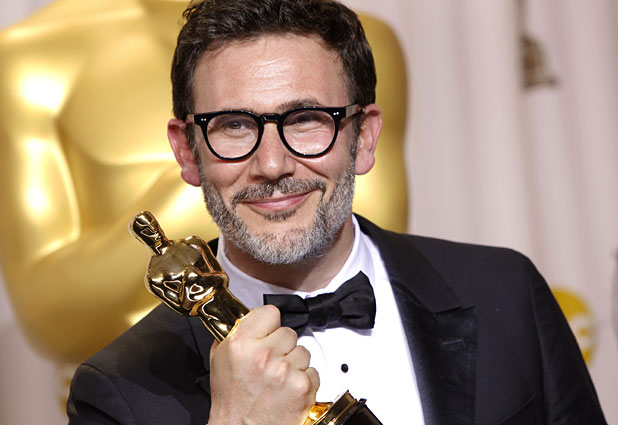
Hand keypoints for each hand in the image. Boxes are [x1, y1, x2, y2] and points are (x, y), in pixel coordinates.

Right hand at [207, 305, 319, 424]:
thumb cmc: (231, 401)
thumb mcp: (220, 360)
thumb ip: (235, 334)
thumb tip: (248, 317)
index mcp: (241, 344)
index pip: (270, 313)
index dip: (269, 324)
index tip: (267, 331)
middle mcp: (264, 355)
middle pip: (288, 332)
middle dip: (281, 346)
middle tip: (269, 363)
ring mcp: (285, 371)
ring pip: (303, 351)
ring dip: (294, 363)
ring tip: (278, 378)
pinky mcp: (302, 387)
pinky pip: (312, 371)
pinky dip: (303, 380)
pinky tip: (287, 389)